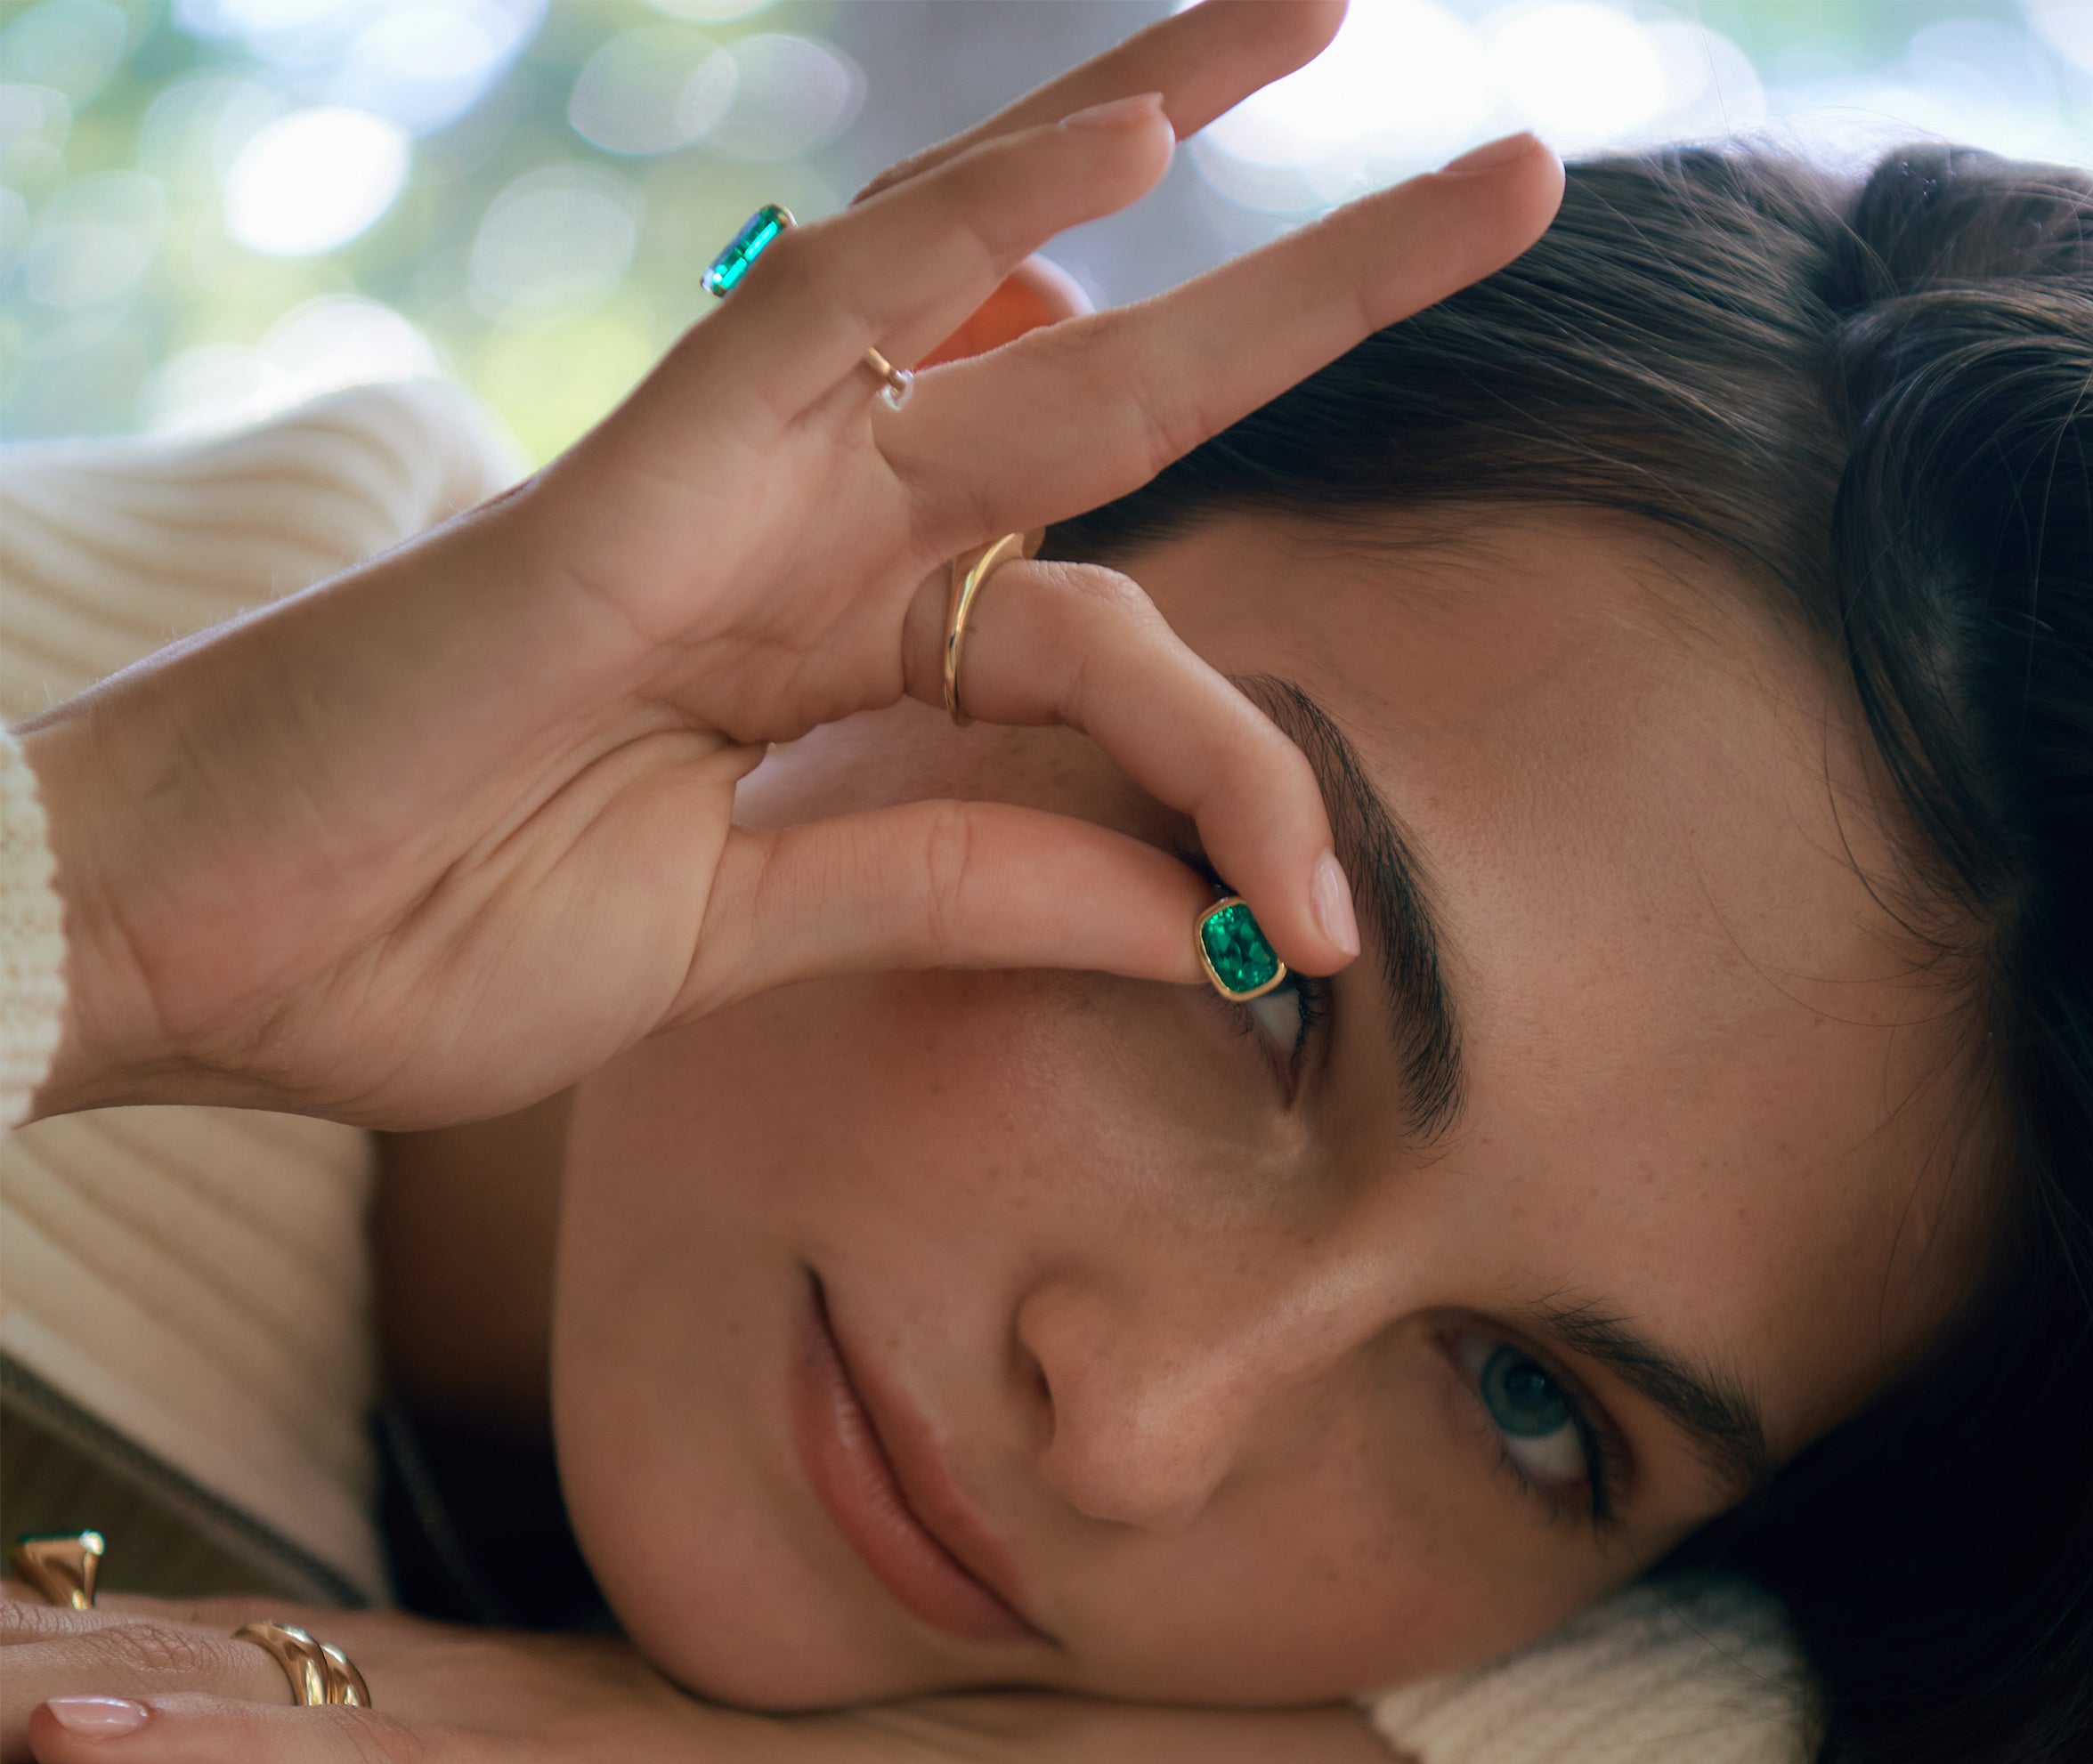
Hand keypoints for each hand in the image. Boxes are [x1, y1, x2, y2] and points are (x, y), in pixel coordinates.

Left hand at [1, 1591, 1057, 1763]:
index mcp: (498, 1688)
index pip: (270, 1647)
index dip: (127, 1631)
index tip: (2, 1622)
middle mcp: (478, 1688)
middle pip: (222, 1648)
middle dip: (49, 1638)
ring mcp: (511, 1736)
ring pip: (246, 1693)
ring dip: (69, 1674)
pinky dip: (201, 1744)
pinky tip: (73, 1733)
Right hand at [23, 0, 1561, 1129]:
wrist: (192, 947)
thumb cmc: (422, 942)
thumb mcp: (753, 941)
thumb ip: (966, 885)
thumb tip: (1197, 917)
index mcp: (840, 664)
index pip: (1113, 659)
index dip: (1243, 773)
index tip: (1326, 928)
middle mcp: (816, 541)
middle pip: (1116, 395)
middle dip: (1307, 294)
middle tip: (1504, 180)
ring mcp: (737, 487)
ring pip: (1005, 291)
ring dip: (1183, 151)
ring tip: (1356, 33)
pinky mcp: (640, 476)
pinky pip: (829, 316)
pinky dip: (976, 220)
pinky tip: (1138, 136)